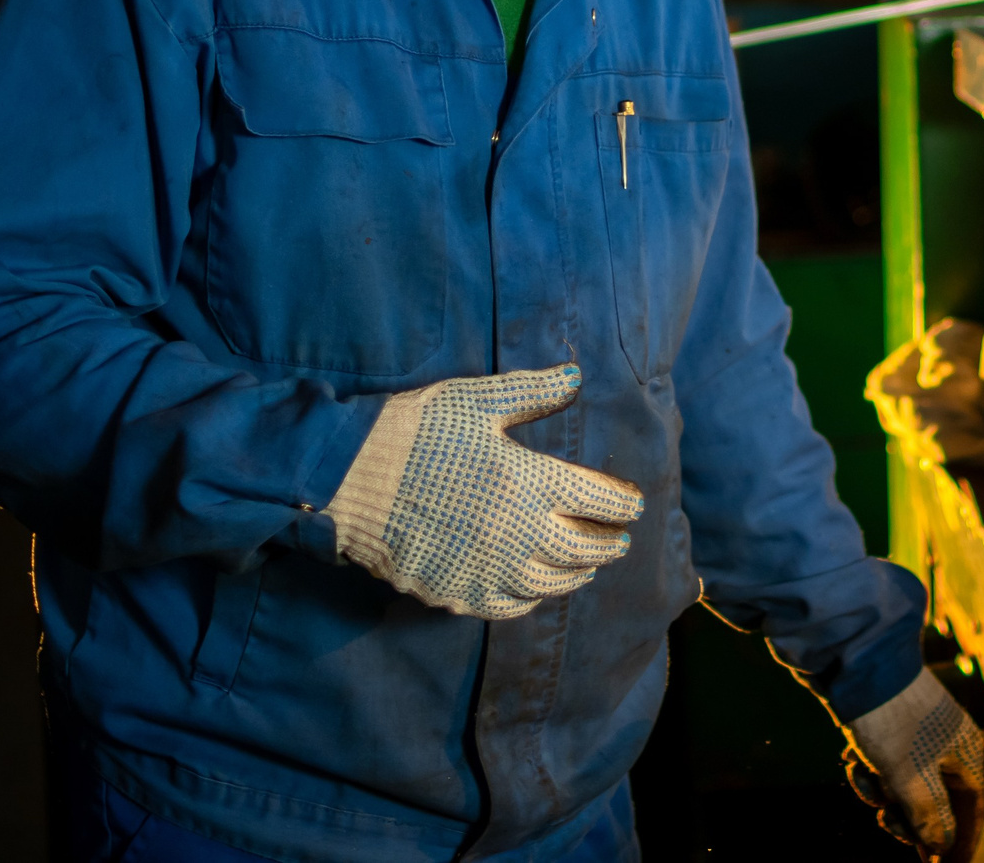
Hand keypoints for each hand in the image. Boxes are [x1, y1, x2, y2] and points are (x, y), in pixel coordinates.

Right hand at [326, 363, 642, 618]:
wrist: (349, 479)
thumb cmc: (416, 431)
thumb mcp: (478, 401)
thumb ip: (532, 392)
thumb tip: (577, 376)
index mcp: (531, 482)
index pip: (599, 500)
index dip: (624, 504)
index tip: (635, 504)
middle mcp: (519, 533)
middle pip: (585, 548)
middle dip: (610, 543)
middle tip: (621, 540)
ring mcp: (489, 570)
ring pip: (552, 584)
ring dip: (578, 574)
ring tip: (588, 566)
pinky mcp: (458, 593)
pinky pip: (509, 607)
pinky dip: (532, 599)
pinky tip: (536, 590)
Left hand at [844, 669, 983, 861]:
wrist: (852, 661)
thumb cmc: (890, 717)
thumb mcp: (909, 778)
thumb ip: (929, 819)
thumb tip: (940, 850)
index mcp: (967, 753)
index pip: (972, 812)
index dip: (959, 844)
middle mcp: (949, 745)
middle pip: (936, 804)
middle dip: (908, 818)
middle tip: (886, 822)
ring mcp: (920, 736)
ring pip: (906, 787)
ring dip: (882, 793)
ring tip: (864, 778)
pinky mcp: (892, 729)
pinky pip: (886, 767)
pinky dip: (870, 772)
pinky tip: (853, 760)